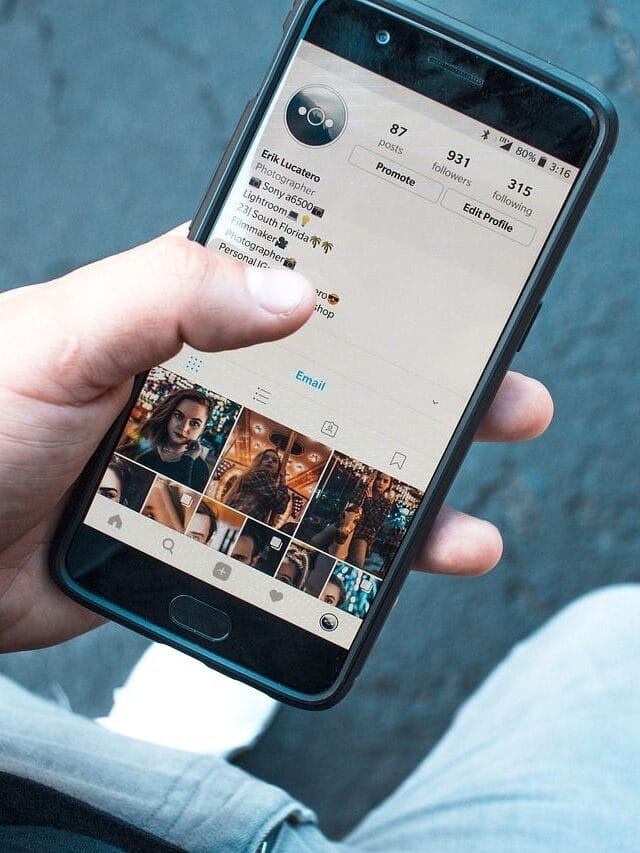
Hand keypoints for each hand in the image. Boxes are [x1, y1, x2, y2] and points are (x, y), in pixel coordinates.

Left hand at [0, 228, 551, 651]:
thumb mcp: (67, 333)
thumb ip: (172, 294)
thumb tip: (295, 290)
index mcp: (186, 317)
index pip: (303, 285)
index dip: (384, 289)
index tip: (459, 299)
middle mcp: (213, 388)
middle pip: (343, 386)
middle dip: (430, 396)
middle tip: (504, 400)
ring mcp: (215, 467)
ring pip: (332, 475)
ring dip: (406, 496)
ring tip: (470, 517)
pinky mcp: (206, 538)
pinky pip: (294, 547)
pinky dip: (348, 562)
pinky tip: (394, 570)